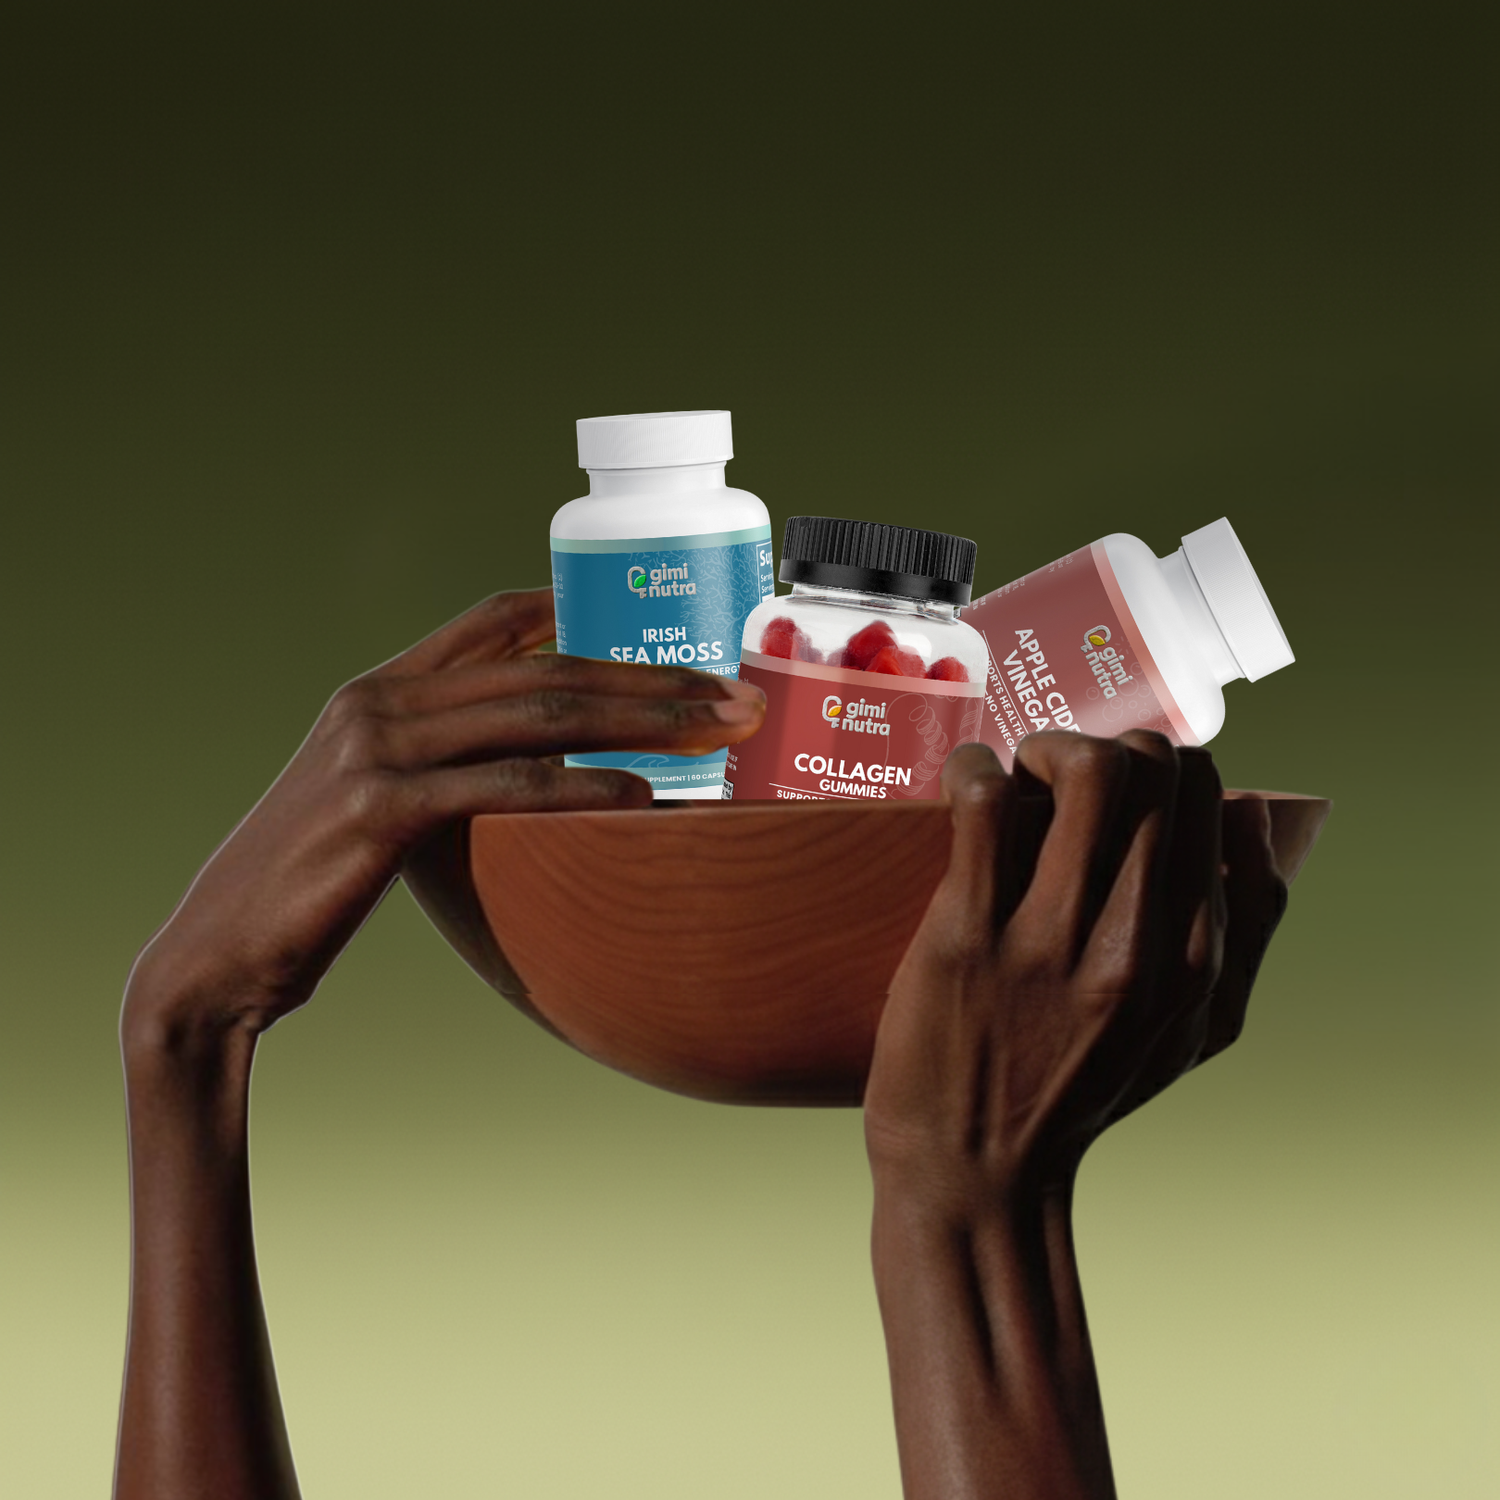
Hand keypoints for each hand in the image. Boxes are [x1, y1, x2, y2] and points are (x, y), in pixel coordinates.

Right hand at [121, 586, 764, 1046]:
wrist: (219, 956)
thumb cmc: (308, 888)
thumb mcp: (375, 806)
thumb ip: (442, 773)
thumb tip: (535, 778)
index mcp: (380, 692)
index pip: (491, 622)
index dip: (576, 608)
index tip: (656, 620)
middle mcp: (380, 701)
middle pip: (544, 666)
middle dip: (649, 676)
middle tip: (733, 692)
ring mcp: (378, 747)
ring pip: (540, 713)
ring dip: (643, 720)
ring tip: (718, 732)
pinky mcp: (382, 807)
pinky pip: (508, 785)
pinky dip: (584, 788)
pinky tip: (645, 800)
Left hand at [866, 731, 1285, 1198]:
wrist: (976, 1173)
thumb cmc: (1081, 1090)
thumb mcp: (1197, 1033)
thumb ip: (1245, 929)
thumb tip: (1249, 813)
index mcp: (1195, 959)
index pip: (1208, 795)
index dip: (1162, 764)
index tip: (1121, 788)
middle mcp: (1135, 944)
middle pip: (1155, 769)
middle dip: (1109, 744)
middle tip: (1063, 775)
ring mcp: (1050, 941)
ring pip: (1088, 773)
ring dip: (1049, 746)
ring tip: (1021, 775)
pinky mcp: (966, 937)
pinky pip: (984, 805)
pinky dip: (974, 768)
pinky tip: (967, 783)